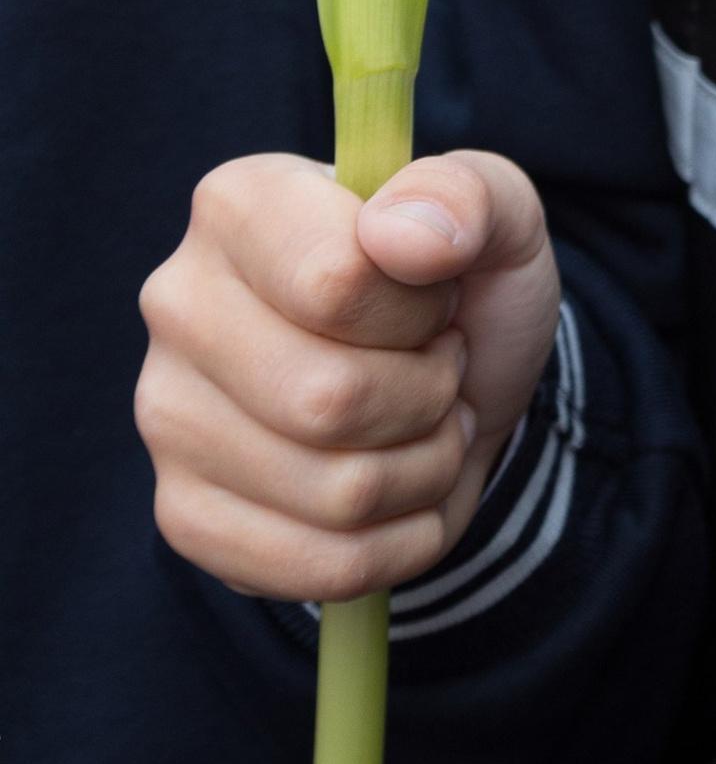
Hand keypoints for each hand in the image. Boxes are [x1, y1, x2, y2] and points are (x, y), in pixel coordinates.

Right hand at [137, 151, 560, 604]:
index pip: (334, 284)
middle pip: (327, 400)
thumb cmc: (462, 281)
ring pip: (334, 491)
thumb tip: (400, 233)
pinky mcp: (183, 514)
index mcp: (239, 203)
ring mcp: (168, 416)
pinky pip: (318, 565)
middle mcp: (179, 304)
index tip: (435, 295)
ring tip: (426, 419)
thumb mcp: (499, 215)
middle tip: (441, 366)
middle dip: (428, 395)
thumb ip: (469, 197)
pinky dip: (399, 540)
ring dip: (425, 467)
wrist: (456, 379)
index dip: (418, 308)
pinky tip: (401, 488)